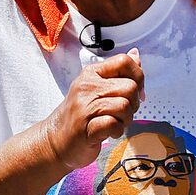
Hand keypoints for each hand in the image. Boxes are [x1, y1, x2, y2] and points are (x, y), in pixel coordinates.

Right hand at [45, 51, 143, 169]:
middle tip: (122, 112)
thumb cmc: (81, 114)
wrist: (57, 139)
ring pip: (124, 106)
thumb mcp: (97, 88)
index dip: (138, 77)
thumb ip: (118, 73)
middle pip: (130, 87)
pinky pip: (114, 124)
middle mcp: (87, 87)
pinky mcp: (86, 128)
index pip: (124, 61)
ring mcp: (84, 107)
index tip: (136, 91)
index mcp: (92, 73)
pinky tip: (109, 132)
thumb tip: (136, 55)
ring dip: (126, 119)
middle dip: (134, 103)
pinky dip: (117, 131)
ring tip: (114, 122)